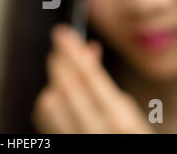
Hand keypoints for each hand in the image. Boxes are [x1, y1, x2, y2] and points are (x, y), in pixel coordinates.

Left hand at [32, 24, 153, 133]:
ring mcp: (75, 141)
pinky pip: (44, 120)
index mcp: (120, 123)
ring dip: (53, 82)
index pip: (89, 78)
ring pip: (49, 103)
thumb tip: (87, 55)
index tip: (62, 33)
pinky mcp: (61, 145)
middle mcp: (95, 133)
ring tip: (65, 74)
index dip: (73, 51)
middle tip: (59, 45)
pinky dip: (47, 101)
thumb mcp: (132, 117)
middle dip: (60, 61)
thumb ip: (107, 89)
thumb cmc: (131, 143)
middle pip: (66, 87)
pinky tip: (58, 96)